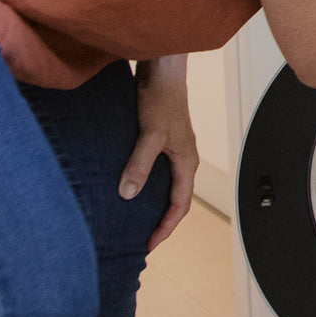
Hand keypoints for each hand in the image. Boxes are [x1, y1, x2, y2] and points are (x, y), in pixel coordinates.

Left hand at [121, 56, 198, 252]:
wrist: (162, 72)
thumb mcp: (149, 136)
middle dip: (163, 222)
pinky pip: (158, 173)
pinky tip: (130, 187)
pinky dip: (147, 186)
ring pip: (167, 186)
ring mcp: (173, 150)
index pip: (180, 205)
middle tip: (143, 239)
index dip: (165, 227)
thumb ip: (139, 165)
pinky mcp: (162, 141)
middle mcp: (183, 159)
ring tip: (137, 218)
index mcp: (186, 162)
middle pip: (177, 199)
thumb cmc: (161, 99)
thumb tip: (128, 194)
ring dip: (155, 204)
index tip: (150, 244)